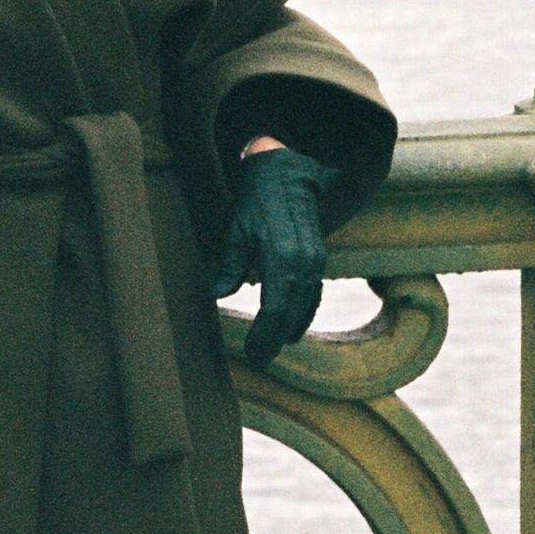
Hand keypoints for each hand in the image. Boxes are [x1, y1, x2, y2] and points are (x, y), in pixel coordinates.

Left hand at [212, 146, 338, 368]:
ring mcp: (315, 262)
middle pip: (290, 314)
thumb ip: (228, 264)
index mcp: (280, 256)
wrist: (288, 174)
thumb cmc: (256, 201)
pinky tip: (290, 329)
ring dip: (288, 331)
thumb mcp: (235, 229)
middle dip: (274, 340)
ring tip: (270, 349)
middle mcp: (303, 262)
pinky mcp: (319, 260)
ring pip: (304, 308)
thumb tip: (214, 296)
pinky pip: (313, 295)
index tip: (251, 352)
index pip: (274, 309)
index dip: (263, 335)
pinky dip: (302, 315)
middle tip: (259, 359)